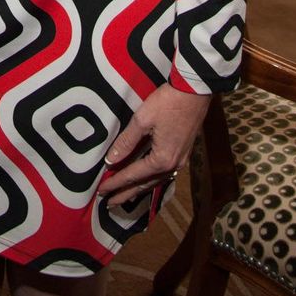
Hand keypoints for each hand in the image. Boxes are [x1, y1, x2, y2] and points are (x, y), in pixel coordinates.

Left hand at [98, 84, 209, 207]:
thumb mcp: (142, 120)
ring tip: (124, 196)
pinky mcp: (183, 153)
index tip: (101, 191)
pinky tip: (145, 180)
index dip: (115, 183)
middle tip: (109, 203)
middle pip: (145, 184)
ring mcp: (180, 161)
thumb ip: (126, 141)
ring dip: (138, 189)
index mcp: (161, 160)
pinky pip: (163, 174)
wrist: (195, 92)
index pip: (132, 176)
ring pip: (155, 181)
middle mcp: (172, 166)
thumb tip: (111, 159)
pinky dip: (150, 180)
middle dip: (126, 194)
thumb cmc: (167, 104)